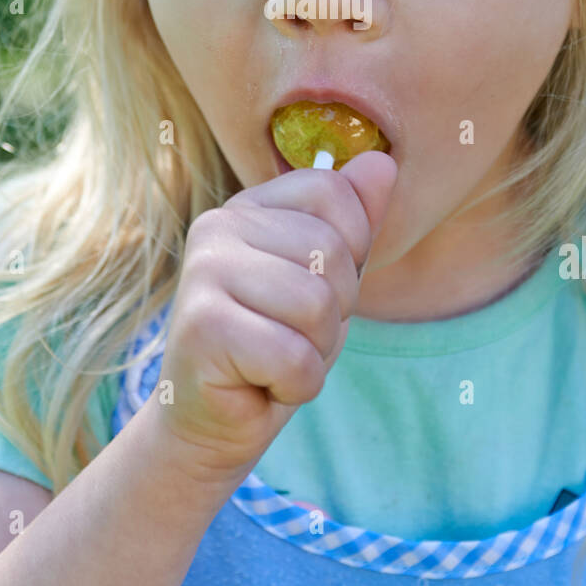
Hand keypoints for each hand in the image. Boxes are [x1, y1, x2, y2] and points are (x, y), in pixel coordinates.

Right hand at [149, 151, 396, 484]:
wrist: (210, 424)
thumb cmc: (272, 347)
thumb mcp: (326, 280)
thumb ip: (353, 221)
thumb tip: (383, 161)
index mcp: (249, 206)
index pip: (333, 192)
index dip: (350, 251)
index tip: (312, 290)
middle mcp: (218, 225)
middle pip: (331, 252)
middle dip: (333, 312)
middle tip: (289, 336)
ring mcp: (204, 272)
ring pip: (317, 306)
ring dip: (314, 351)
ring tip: (275, 359)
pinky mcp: (201, 327)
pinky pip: (295, 357)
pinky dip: (296, 385)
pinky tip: (260, 384)